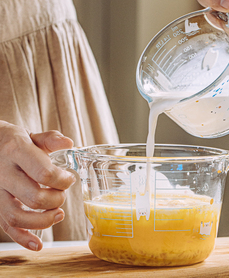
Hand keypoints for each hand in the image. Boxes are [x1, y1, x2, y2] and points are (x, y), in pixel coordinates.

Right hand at [0, 121, 74, 250]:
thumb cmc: (14, 142)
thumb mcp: (32, 137)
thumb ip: (51, 139)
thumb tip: (69, 143)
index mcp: (16, 152)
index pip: (43, 173)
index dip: (62, 180)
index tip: (69, 179)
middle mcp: (4, 173)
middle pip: (34, 197)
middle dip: (56, 199)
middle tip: (63, 194)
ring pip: (18, 216)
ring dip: (44, 221)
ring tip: (59, 214)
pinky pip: (6, 226)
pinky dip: (22, 239)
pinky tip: (37, 245)